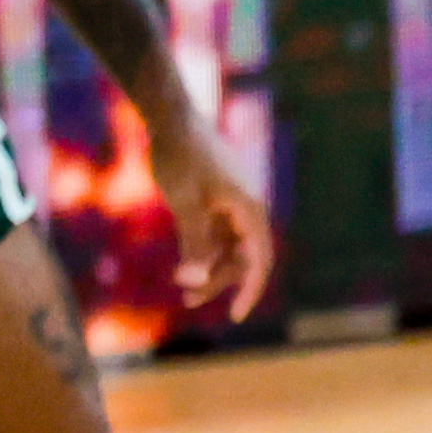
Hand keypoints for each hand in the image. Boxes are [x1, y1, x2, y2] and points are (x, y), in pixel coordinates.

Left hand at [147, 100, 275, 323]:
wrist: (172, 116)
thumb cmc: (180, 157)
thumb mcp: (185, 204)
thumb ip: (194, 244)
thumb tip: (194, 282)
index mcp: (250, 211)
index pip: (259, 261)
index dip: (249, 290)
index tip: (236, 316)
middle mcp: (249, 210)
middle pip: (243, 258)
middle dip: (220, 282)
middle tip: (188, 299)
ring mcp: (235, 205)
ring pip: (229, 248)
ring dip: (209, 268)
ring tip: (182, 286)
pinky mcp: (220, 200)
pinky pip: (218, 234)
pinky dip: (204, 250)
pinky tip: (185, 260)